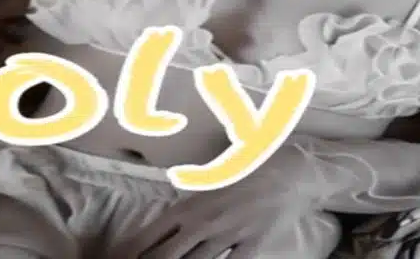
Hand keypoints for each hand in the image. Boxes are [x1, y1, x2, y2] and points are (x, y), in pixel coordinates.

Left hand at [113, 176, 277, 258]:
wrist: (286, 171)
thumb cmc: (245, 169)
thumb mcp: (209, 178)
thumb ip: (186, 194)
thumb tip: (167, 208)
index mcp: (190, 204)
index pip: (152, 234)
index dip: (133, 250)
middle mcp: (204, 223)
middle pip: (166, 256)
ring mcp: (227, 238)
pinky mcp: (251, 248)